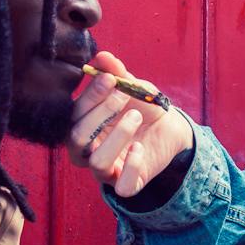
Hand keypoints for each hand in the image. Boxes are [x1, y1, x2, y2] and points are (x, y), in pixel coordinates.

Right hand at [67, 49, 193, 197]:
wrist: (170, 126)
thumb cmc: (142, 106)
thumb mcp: (131, 86)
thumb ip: (116, 73)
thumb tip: (102, 56)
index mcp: (82, 126)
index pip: (73, 115)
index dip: (89, 96)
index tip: (111, 78)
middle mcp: (88, 151)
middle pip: (76, 139)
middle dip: (100, 113)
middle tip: (124, 95)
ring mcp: (108, 170)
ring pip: (97, 163)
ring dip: (117, 136)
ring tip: (135, 116)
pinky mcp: (129, 183)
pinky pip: (123, 187)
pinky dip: (132, 167)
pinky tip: (140, 148)